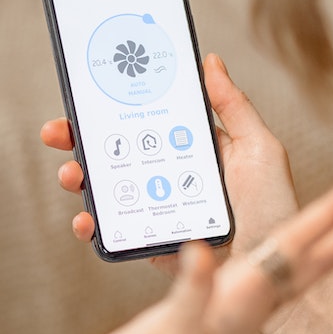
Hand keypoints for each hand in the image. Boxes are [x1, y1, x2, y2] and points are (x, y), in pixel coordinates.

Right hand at [44, 54, 299, 274]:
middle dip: (78, 140)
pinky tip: (86, 220)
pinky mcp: (149, 241)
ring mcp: (155, 209)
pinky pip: (113, 231)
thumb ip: (233, 107)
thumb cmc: (274, 208)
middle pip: (113, 151)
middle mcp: (167, 175)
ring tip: (71, 176)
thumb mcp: (260, 148)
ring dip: (79, 179)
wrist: (275, 272)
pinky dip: (92, 225)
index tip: (84, 95)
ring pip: (106, 188)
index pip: (141, 121)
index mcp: (188, 147)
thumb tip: (210, 61)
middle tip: (56, 133)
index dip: (109, 107)